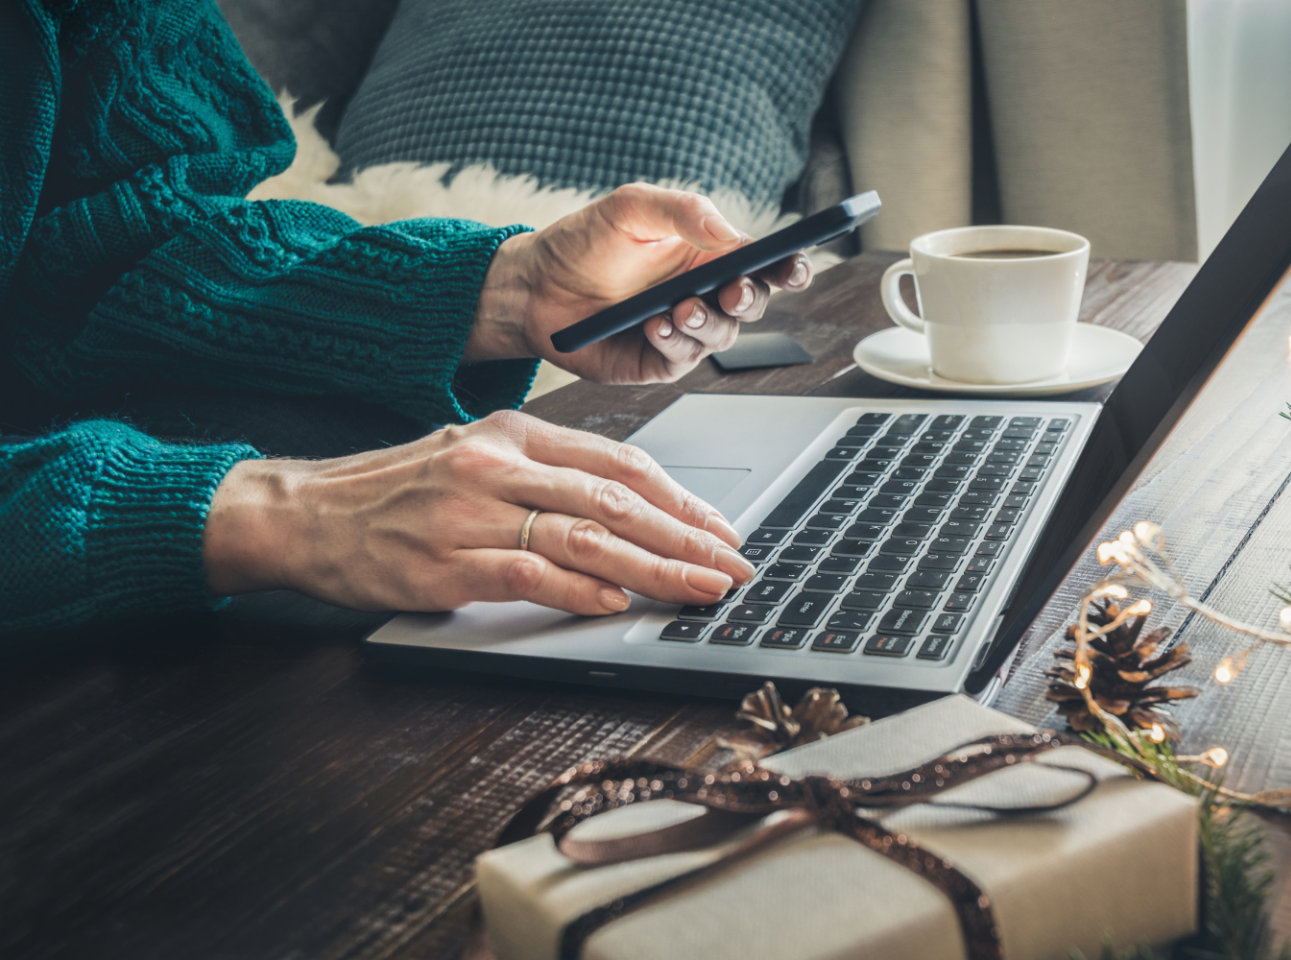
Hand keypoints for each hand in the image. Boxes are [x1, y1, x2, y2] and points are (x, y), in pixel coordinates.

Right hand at [202, 410, 754, 613]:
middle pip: (616, 499)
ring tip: (700, 589)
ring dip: (655, 568)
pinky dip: (581, 589)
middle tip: (735, 566)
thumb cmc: (397, 492)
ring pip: (586, 535)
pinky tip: (620, 601)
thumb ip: (547, 478)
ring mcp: (470, 510)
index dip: (682, 499)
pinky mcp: (444, 560)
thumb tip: (632, 513)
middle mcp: (498, 463)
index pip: (620, 462)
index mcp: (514, 432)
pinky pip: (529, 572)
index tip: (723, 530)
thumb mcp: (476, 459)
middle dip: (687, 537)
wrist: (305, 513)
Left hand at [466, 183, 813, 381]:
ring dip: (708, 322)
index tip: (795, 265)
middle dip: (750, 298)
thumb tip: (732, 232)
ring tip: (680, 309)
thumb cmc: (583, 242)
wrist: (532, 286)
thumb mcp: (631, 208)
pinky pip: (683, 359)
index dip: (789, 267)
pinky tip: (656, 326)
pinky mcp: (658, 362)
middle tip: (732, 291)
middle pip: (752, 303)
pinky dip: (675, 343)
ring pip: (722, 336)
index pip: (764, 264)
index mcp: (709, 256)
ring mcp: (683, 332)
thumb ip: (683, 210)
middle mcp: (703, 295)